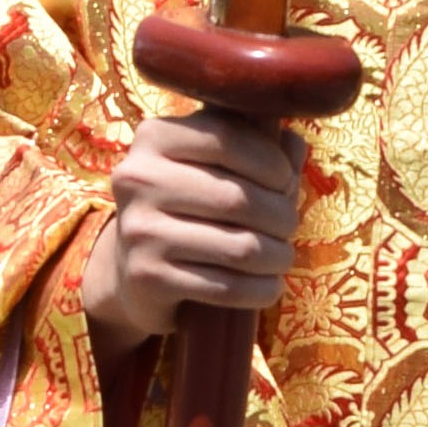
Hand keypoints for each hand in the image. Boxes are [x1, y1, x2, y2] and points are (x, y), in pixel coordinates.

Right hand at [80, 106, 306, 359]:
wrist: (133, 270)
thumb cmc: (189, 207)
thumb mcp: (213, 166)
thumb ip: (256, 146)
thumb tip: (294, 144)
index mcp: (154, 137)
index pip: (226, 138)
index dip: (272, 162)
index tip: (286, 183)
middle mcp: (138, 179)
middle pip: (238, 198)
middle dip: (282, 217)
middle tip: (289, 228)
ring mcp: (138, 230)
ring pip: (240, 247)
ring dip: (278, 257)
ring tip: (282, 257)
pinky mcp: (146, 276)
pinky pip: (227, 287)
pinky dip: (261, 289)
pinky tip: (267, 286)